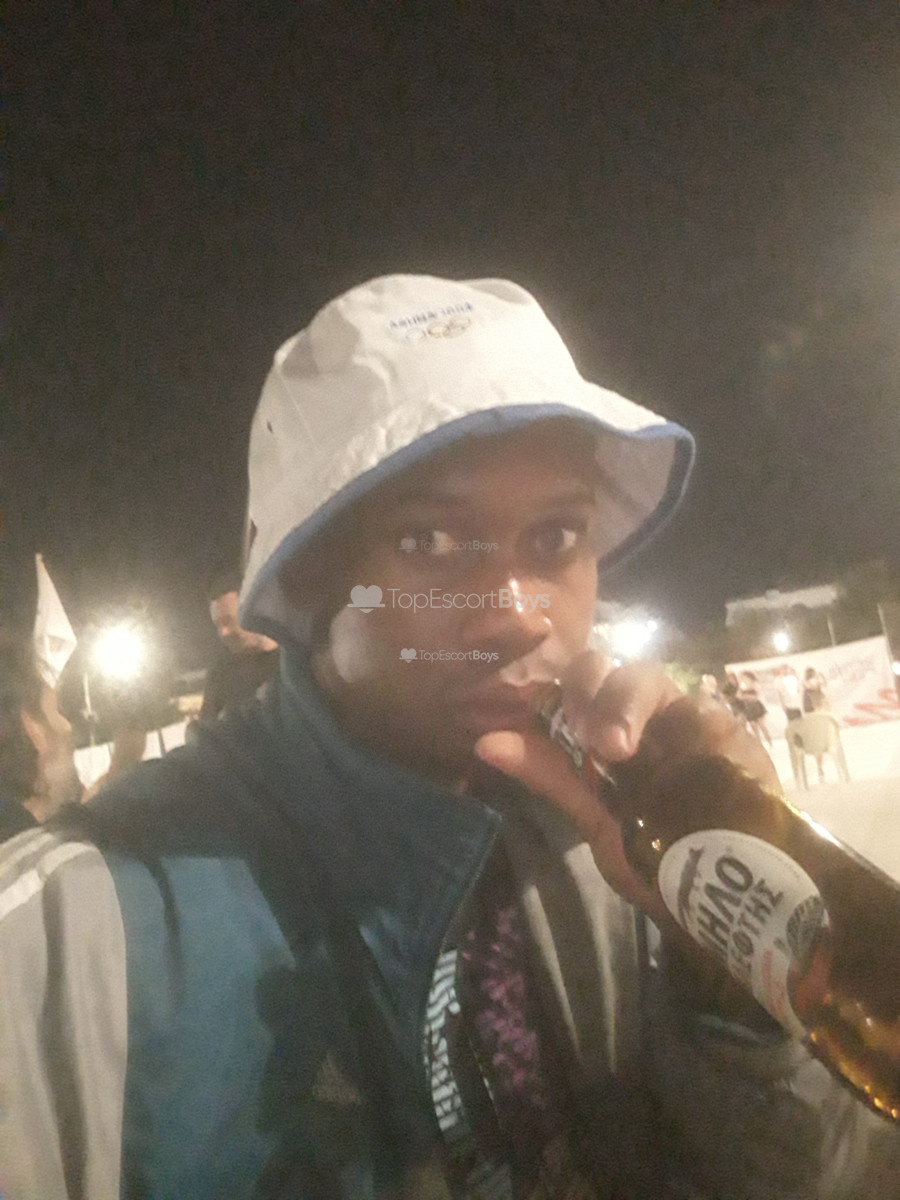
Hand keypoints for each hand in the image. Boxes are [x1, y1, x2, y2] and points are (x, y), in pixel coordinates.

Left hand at [474, 651, 780, 923]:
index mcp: (611, 730)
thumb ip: (549, 776)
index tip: (552, 724)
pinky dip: (683, 725)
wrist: (730, 906)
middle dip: (593, 688)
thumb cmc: (660, 860)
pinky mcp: (734, 738)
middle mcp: (648, 717)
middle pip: (614, 668)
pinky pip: (705, 714)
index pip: (580, 683)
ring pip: (652, 679)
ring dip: (625, 702)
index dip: (562, 691)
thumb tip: (484, 743)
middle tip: (586, 735)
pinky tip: (674, 750)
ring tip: (615, 747)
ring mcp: (689, 721)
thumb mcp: (597, 821)